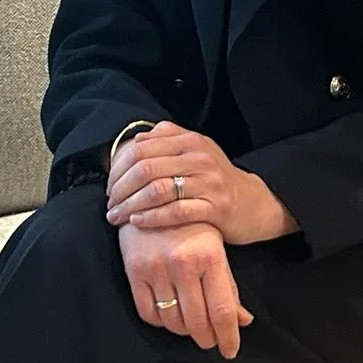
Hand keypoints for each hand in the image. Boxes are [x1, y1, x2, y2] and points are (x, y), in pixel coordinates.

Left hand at [106, 122, 297, 244]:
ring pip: (157, 191)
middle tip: (109, 204)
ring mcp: (208, 183)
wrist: (253, 203)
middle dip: (119, 189)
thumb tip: (136, 140)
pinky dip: (151, 217)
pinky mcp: (215, 208)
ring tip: (116, 217)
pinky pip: (176, 212)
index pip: (141, 149)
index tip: (109, 186)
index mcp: (190, 141)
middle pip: (145, 169)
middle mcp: (199, 158)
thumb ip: (168, 139)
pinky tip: (137, 222)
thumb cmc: (216, 179)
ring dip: (130, 205)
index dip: (118, 168)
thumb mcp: (196, 151)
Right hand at [118, 218, 252, 357]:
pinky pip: (148, 313)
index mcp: (210, 256)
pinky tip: (170, 317)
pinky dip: (161, 322)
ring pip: (173, 321)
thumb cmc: (192, 224)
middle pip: (198, 322)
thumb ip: (229, 286)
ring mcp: (156, 268)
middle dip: (207, 338)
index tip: (230, 351)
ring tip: (192, 327)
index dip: (228, 337)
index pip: (222, 311)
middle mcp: (183, 263)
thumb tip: (243, 320)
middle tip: (212, 341)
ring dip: (185, 332)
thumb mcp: (217, 249)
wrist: (153, 195)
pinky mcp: (134, 271)